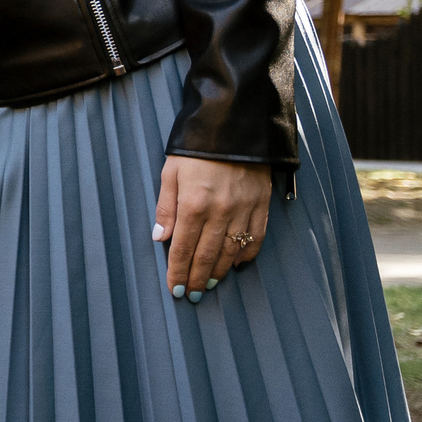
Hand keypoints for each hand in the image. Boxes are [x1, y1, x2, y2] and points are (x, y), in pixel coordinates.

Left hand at [155, 155, 271, 301]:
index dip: (178, 271)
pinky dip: (246, 255)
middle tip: (191, 296)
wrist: (235, 126)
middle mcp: (220, 212)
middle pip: (206, 256)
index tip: (174, 289)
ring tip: (208, 286)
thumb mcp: (171, 172)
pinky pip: (256, 238)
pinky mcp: (261, 206)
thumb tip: (159, 238)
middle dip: (196, 279)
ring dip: (218, 272)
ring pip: (231, 252)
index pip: (182, 248)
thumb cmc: (196, 150)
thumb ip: (166, 207)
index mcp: (193, 204)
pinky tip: (235, 265)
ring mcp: (244, 210)